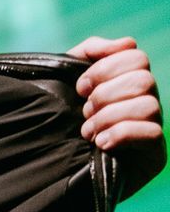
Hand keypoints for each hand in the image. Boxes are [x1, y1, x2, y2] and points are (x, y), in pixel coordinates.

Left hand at [70, 35, 164, 194]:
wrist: (55, 170)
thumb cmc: (62, 122)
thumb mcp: (66, 81)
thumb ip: (88, 53)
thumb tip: (125, 42)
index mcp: (127, 81)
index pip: (136, 55)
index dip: (106, 67)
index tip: (80, 87)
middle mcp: (146, 101)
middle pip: (143, 78)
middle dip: (105, 94)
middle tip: (84, 111)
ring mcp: (154, 126)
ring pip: (148, 104)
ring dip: (109, 117)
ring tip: (88, 132)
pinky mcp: (156, 154)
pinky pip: (152, 131)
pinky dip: (120, 134)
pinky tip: (100, 144)